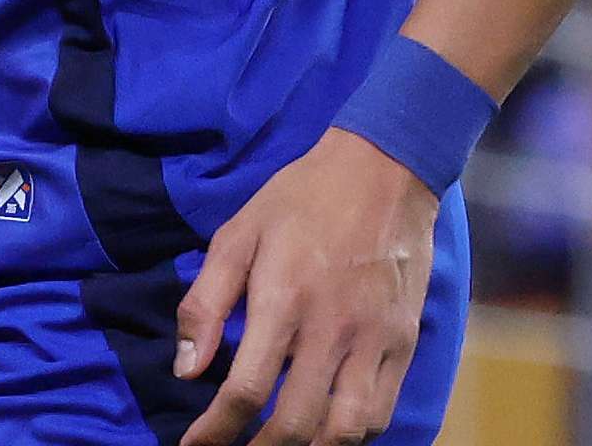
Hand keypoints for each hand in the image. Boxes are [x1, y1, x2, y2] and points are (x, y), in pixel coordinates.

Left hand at [177, 128, 440, 444]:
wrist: (382, 172)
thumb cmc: (298, 201)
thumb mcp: (235, 236)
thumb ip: (205, 304)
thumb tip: (187, 369)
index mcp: (281, 300)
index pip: (246, 389)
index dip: (216, 430)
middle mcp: (331, 329)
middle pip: (297, 421)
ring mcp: (375, 339)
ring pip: (347, 428)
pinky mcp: (404, 342)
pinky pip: (382, 409)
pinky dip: (353, 434)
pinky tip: (327, 431)